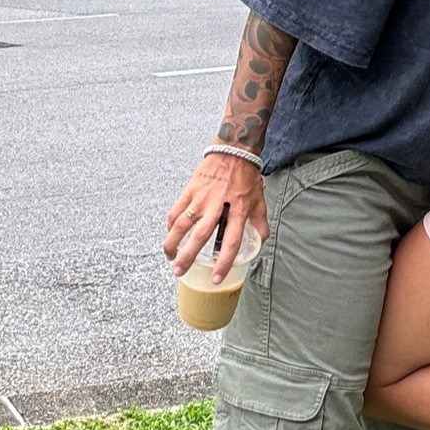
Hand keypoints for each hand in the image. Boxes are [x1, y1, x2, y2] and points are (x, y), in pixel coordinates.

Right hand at [165, 154, 269, 282]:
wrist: (234, 151)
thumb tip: (260, 242)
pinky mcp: (190, 189)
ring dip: (173, 243)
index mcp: (238, 210)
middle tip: (180, 272)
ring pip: (182, 224)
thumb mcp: (260, 200)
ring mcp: (201, 197)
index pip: (232, 242)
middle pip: (201, 236)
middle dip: (188, 256)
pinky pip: (177, 210)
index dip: (224, 262)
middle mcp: (218, 206)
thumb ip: (260, 223)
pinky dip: (171, 224)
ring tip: (170, 257)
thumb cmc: (247, 177)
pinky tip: (170, 234)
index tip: (216, 278)